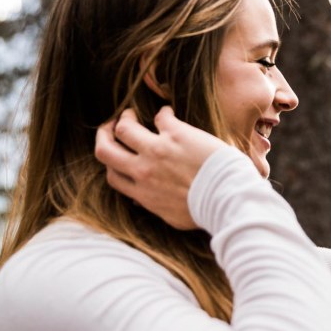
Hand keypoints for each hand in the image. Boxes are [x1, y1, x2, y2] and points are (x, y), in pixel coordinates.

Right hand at [95, 106, 226, 229]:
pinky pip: (160, 116)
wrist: (226, 198)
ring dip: (125, 118)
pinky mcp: (176, 134)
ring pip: (124, 128)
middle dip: (104, 135)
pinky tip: (168, 113)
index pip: (113, 176)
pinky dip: (163, 112)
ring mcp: (157, 150)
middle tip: (110, 127)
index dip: (112, 163)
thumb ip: (155, 206)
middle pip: (105, 150)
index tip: (118, 154)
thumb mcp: (173, 218)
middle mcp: (143, 171)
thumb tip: (144, 201)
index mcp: (143, 193)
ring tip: (131, 113)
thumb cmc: (205, 211)